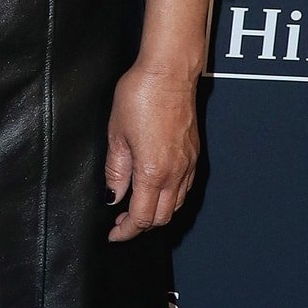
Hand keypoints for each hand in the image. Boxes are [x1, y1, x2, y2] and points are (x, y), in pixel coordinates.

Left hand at [104, 61, 197, 241]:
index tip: (113, 234)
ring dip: (156, 213)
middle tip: (121, 222)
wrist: (168, 73)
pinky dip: (170, 199)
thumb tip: (113, 196)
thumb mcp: (116, 133)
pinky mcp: (194, 155)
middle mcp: (175, 174)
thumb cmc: (139, 96)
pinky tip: (156, 189)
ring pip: (175, 205)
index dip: (126, 231)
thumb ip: (116, 169)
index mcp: (153, 172)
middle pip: (161, 217)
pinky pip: (184, 189)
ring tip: (135, 208)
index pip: (141, 217)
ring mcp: (188, 165)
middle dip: (140, 226)